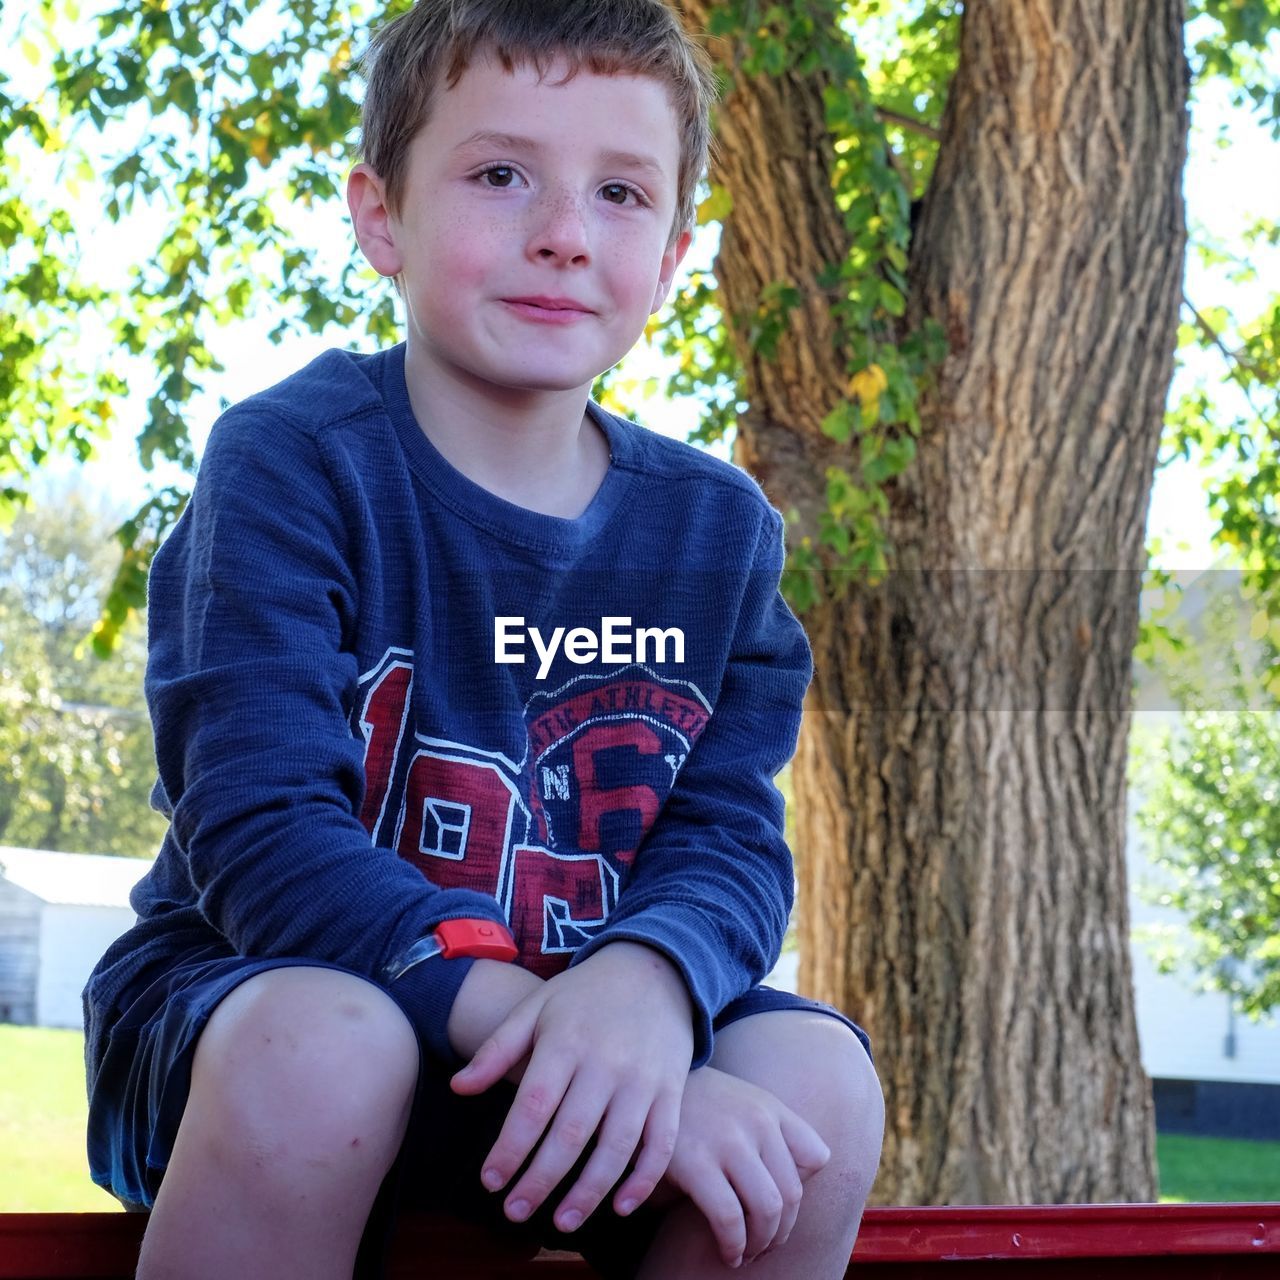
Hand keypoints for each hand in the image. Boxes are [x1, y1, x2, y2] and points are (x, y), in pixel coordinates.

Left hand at [450, 941, 694, 1233]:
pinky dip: (643, 1181)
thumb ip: (497, 1049)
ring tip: (561, 1222)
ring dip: (589, 1192)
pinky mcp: (671, 1091)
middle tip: (515, 1212)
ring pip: (616, 1147)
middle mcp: (605, 1063)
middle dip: (541, 1180)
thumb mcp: (536, 1007)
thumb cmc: (585, 993)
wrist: (656, 968)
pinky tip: (619, 1206)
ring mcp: (643, 1079)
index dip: (510, 1148)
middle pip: (571, 1134)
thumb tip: (457, 1088)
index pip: (533, 1106)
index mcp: (566, 1042)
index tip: (491, 1181)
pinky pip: (660, 1144)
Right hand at [657, 1065, 830, 1268]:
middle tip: (764, 1245)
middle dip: (781, 1232)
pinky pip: (729, 1217)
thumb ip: (771, 1134)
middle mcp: (756, 1121)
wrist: (646, 1091)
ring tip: (746, 1253)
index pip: (817, 1156)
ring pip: (768, 1209)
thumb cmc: (698, 1108)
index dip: (802, 1191)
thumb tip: (792, 1191)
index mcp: (770, 1108)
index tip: (781, 1209)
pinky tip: (727, 1253)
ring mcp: (728, 1140)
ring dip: (761, 1243)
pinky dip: (734, 1245)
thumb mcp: (742, 1104)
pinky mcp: (697, 1162)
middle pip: (793, 1193)